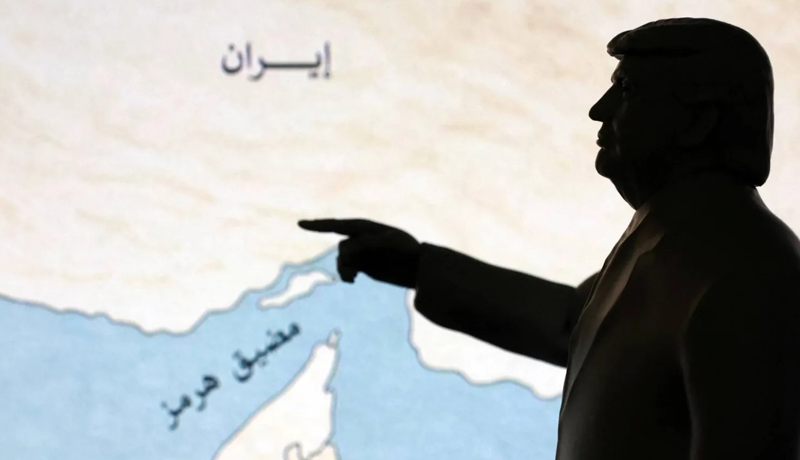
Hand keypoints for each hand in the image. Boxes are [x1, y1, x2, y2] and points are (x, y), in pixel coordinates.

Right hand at [298, 218, 420, 287]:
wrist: (417, 266)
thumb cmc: (407, 250)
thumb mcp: (391, 244)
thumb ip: (368, 244)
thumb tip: (345, 249)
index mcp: (365, 227)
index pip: (337, 225)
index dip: (318, 225)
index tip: (300, 224)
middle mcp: (359, 238)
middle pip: (342, 248)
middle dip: (348, 259)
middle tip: (359, 269)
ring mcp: (360, 252)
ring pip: (341, 259)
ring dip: (344, 269)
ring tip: (353, 278)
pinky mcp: (362, 265)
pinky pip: (346, 269)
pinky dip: (346, 274)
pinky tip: (353, 280)